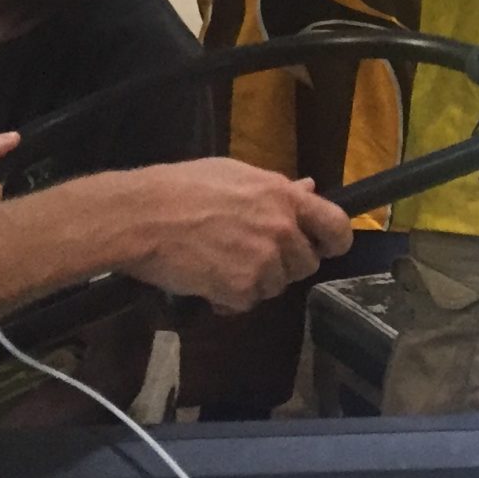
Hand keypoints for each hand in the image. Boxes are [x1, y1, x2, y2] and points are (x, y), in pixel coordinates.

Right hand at [118, 159, 354, 311]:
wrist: (141, 216)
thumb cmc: (182, 187)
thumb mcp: (237, 174)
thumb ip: (278, 188)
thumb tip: (310, 189)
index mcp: (284, 198)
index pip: (337, 226)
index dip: (335, 241)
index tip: (326, 247)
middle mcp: (282, 231)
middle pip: (306, 264)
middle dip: (284, 264)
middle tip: (251, 254)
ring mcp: (263, 262)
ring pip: (276, 286)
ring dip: (255, 281)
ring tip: (222, 263)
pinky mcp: (240, 288)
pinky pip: (247, 302)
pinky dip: (230, 298)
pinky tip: (208, 280)